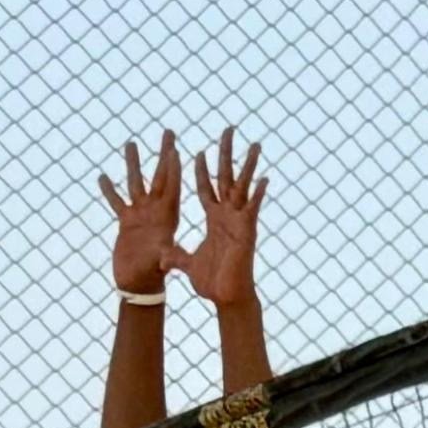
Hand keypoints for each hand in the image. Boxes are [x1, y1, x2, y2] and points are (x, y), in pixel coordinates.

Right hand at [99, 131, 184, 293]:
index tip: (174, 148)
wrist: (139, 285)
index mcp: (168, 216)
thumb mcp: (162, 263)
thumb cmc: (153, 275)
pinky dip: (109, 190)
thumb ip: (166, 256)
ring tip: (131, 143)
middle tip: (168, 132)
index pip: (172, 186)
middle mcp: (155, 211)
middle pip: (159, 176)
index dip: (173, 167)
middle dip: (163, 154)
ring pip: (135, 183)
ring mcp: (140, 214)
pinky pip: (116, 201)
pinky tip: (102, 176)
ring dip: (134, 164)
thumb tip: (169, 256)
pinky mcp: (126, 222)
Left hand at [177, 128, 266, 305]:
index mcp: (213, 219)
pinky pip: (252, 210)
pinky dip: (257, 195)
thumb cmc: (212, 282)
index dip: (203, 171)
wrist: (226, 297)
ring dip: (248, 166)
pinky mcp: (246, 231)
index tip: (199, 152)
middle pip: (226, 177)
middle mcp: (227, 215)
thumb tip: (163, 256)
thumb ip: (177, 257)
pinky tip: (264, 179)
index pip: (207, 188)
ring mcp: (238, 221)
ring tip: (254, 144)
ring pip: (242, 187)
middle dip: (226, 153)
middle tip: (228, 130)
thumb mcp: (188, 265)